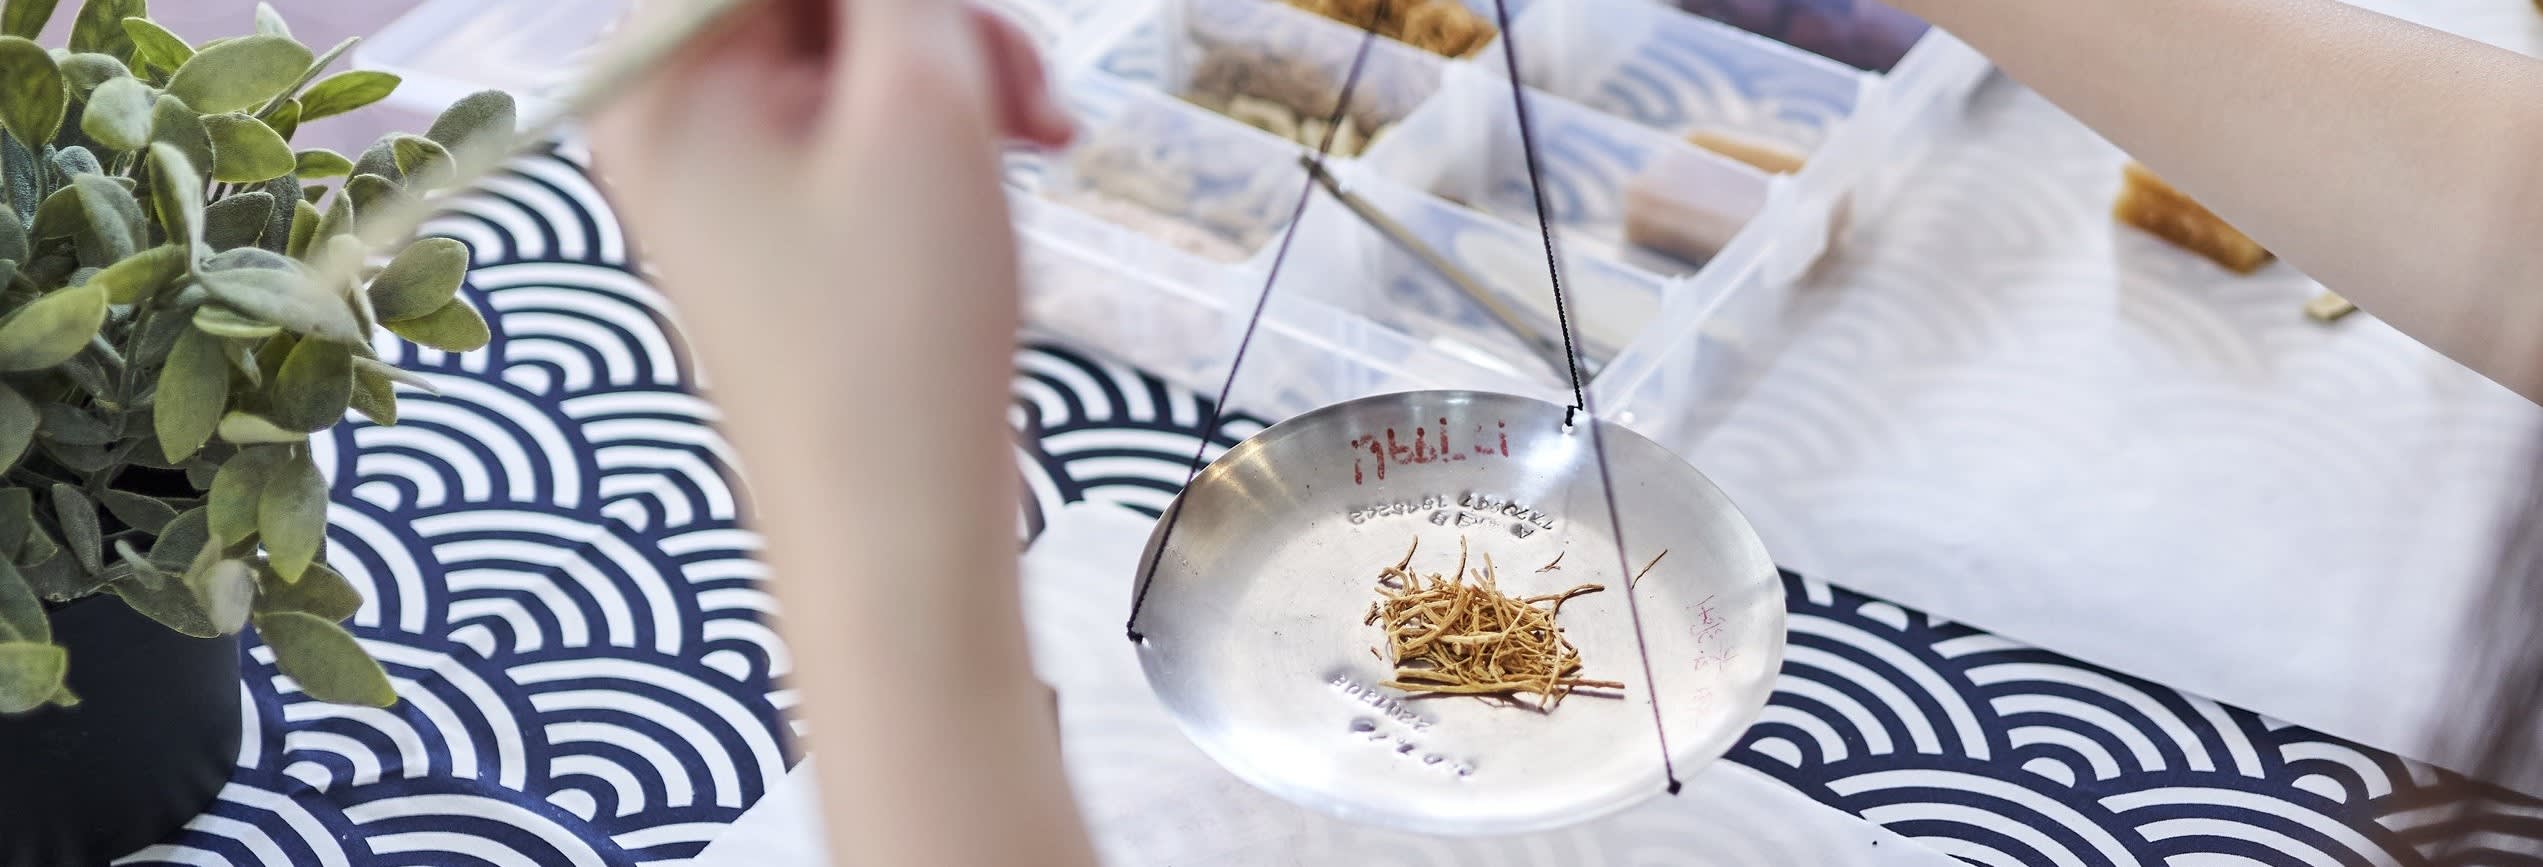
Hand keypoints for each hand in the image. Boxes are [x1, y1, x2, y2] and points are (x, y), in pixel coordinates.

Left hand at [590, 2, 1096, 864]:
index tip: (973, 27)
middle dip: (938, 21)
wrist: (899, 527)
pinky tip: (1006, 157)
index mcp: (661, 76)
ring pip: (852, 43)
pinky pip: (858, 112)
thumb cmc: (895, 342)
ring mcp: (721, 167)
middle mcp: (667, 111)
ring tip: (1035, 135)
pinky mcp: (776, 213)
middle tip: (1026, 90)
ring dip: (957, 67)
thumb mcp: (923, 108)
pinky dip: (939, 119)